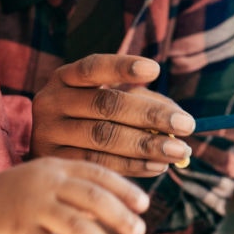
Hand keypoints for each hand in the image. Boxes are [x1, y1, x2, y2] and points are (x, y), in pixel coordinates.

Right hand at [0, 157, 148, 233]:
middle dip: (120, 215)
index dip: (125, 188)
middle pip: (93, 197)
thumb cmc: (17, 195)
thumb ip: (77, 190)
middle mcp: (46, 182)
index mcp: (57, 166)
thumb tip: (118, 206)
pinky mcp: (18, 232)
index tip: (144, 204)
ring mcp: (32, 206)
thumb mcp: (46, 180)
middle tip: (138, 231)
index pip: (99, 173)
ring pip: (76, 224)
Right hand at [31, 54, 194, 174]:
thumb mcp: (102, 98)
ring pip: (104, 137)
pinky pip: (100, 164)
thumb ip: (137, 100)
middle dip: (151, 114)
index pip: (93, 67)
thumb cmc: (87, 118)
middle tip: (187, 125)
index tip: (155, 69)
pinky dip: (134, 166)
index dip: (122, 67)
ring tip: (179, 150)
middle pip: (106, 104)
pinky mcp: (55, 162)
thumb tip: (176, 116)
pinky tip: (159, 166)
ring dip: (147, 145)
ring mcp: (48, 133)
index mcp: (64, 77)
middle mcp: (51, 101)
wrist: (46, 156)